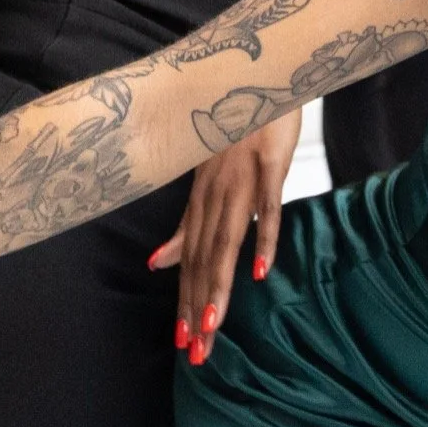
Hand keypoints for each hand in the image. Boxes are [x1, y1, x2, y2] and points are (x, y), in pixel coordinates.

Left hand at [146, 112, 300, 365]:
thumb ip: (186, 226)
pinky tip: (262, 271)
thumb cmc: (234, 130)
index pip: (191, 263)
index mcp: (200, 202)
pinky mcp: (270, 164)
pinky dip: (264, 238)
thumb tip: (157, 265)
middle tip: (196, 352)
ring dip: (220, 285)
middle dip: (198, 308)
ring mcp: (241, 179)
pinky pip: (267, 206)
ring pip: (227, 241)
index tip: (183, 344)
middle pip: (205, 260)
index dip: (186, 303)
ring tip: (215, 326)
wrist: (257, 74)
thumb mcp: (206, 181)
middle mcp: (215, 195)